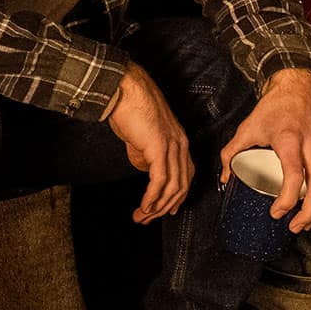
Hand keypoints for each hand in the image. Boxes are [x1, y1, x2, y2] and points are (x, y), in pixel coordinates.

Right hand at [106, 61, 193, 223]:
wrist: (124, 90)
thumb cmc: (131, 110)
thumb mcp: (142, 139)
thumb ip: (147, 156)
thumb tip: (146, 172)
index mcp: (179, 141)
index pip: (186, 175)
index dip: (178, 196)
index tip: (168, 210)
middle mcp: (181, 144)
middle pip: (181, 185)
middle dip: (164, 207)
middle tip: (147, 219)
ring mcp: (172, 145)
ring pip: (172, 185)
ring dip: (156, 206)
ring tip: (141, 216)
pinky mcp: (159, 147)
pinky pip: (160, 179)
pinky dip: (153, 196)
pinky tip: (145, 206)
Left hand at [220, 67, 310, 232]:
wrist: (300, 84)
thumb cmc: (276, 104)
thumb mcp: (249, 127)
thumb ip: (232, 152)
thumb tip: (225, 178)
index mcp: (289, 140)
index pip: (294, 176)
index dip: (286, 199)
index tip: (276, 212)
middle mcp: (310, 145)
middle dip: (310, 213)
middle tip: (294, 226)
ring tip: (305, 222)